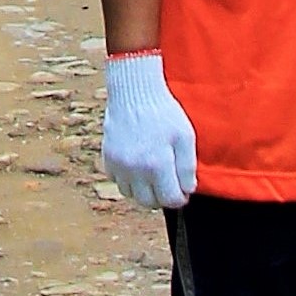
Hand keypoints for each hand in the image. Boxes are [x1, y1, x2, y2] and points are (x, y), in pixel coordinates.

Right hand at [101, 53, 197, 209]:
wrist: (134, 92)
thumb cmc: (163, 112)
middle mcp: (135, 169)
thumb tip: (187, 190)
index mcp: (158, 164)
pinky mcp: (108, 158)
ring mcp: (119, 165)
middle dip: (161, 197)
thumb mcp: (185, 137)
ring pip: (130, 194)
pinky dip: (127, 178)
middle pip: (148, 203)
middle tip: (167, 183)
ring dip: (143, 190)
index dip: (180, 198)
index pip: (170, 199)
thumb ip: (188, 167)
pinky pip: (117, 180)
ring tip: (151, 173)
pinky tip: (136, 163)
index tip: (182, 190)